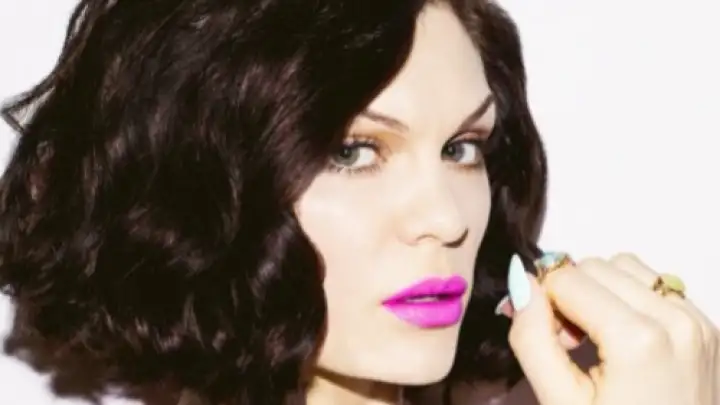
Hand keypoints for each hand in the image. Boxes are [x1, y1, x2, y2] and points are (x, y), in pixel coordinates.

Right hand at [504, 253, 718, 404]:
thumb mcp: (560, 401)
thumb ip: (531, 338)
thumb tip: (521, 280)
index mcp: (639, 338)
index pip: (566, 278)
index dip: (544, 305)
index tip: (552, 344)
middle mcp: (676, 318)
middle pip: (595, 265)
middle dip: (571, 295)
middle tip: (570, 344)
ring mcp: (698, 320)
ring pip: (625, 265)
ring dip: (600, 290)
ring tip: (597, 337)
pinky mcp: (707, 325)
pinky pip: (654, 282)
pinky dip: (629, 298)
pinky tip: (624, 338)